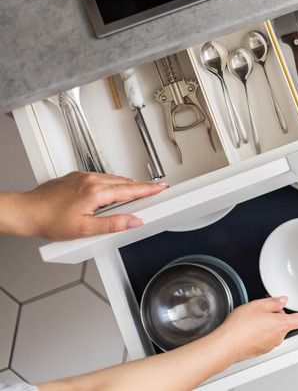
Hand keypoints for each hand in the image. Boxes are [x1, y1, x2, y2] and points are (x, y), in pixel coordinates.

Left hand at [15, 171, 168, 240]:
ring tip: (136, 191)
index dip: (149, 189)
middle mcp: (90, 180)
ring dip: (126, 184)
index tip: (161, 187)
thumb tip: (133, 221)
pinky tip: (111, 190)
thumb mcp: (85, 229)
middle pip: (124, 182)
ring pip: (112, 178)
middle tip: (155, 189)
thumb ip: (113, 224)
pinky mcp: (75, 176)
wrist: (26, 212)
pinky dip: (111, 182)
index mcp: (96, 192)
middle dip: (141, 186)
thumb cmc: (49, 221)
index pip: (130, 190)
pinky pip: (100, 176)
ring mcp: (82, 176)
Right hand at [213, 297, 297, 362]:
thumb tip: (282, 300)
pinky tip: (248, 328)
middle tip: (263, 308)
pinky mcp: (260, 350)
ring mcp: (269, 345)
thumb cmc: (241, 326)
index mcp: (282, 324)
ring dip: (266, 323)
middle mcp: (278, 337)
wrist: (227, 344)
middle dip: (276, 315)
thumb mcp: (259, 305)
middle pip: (284, 322)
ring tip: (251, 319)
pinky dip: (259, 332)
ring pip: (273, 330)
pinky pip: (264, 337)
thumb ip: (274, 302)